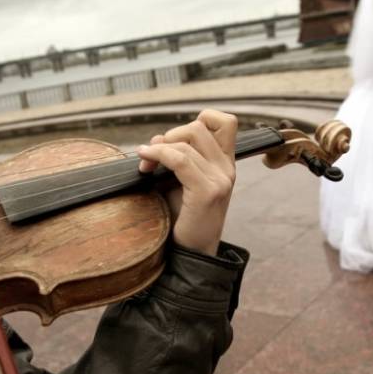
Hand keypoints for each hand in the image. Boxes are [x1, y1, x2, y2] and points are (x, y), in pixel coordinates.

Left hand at [136, 110, 236, 255]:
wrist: (191, 254)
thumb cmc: (183, 219)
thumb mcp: (182, 181)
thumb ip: (176, 156)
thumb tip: (156, 139)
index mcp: (225, 164)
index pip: (225, 122)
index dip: (200, 119)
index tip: (177, 139)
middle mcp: (227, 169)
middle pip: (198, 126)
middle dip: (169, 134)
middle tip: (152, 156)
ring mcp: (220, 180)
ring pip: (186, 141)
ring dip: (158, 148)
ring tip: (145, 165)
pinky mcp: (206, 192)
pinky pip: (178, 159)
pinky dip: (158, 155)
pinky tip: (145, 163)